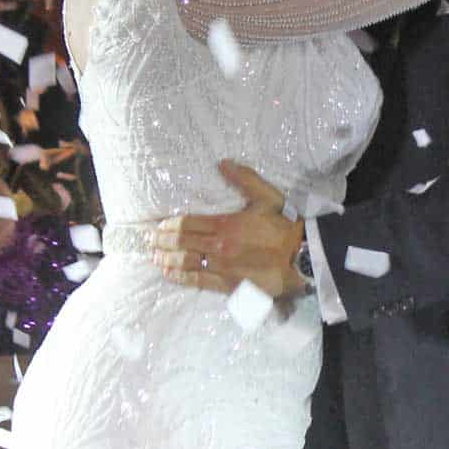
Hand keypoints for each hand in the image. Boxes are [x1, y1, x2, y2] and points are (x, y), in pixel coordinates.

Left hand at [152, 160, 305, 299]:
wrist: (301, 256)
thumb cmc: (283, 226)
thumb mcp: (266, 197)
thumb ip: (244, 179)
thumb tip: (223, 163)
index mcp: (225, 224)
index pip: (187, 223)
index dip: (169, 225)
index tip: (157, 226)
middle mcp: (218, 245)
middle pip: (182, 243)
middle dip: (161, 242)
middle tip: (148, 241)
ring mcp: (221, 266)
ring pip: (186, 262)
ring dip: (166, 260)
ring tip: (154, 258)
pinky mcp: (228, 285)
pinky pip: (198, 281)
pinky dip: (181, 277)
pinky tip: (170, 274)